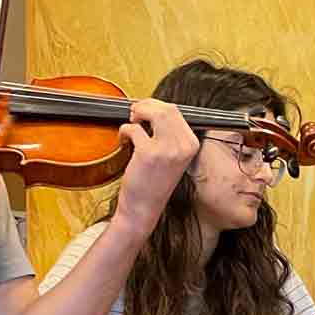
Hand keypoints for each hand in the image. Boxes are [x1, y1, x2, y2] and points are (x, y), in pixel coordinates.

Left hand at [112, 99, 200, 229]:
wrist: (143, 208)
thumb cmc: (153, 182)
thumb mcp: (170, 156)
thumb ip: (168, 133)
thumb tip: (152, 108)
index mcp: (192, 144)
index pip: (176, 111)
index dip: (156, 106)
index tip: (144, 110)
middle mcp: (183, 146)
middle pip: (166, 108)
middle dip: (146, 106)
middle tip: (134, 114)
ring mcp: (167, 149)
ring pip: (153, 113)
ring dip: (137, 113)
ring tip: (131, 122)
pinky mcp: (148, 154)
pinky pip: (134, 128)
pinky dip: (124, 131)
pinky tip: (123, 141)